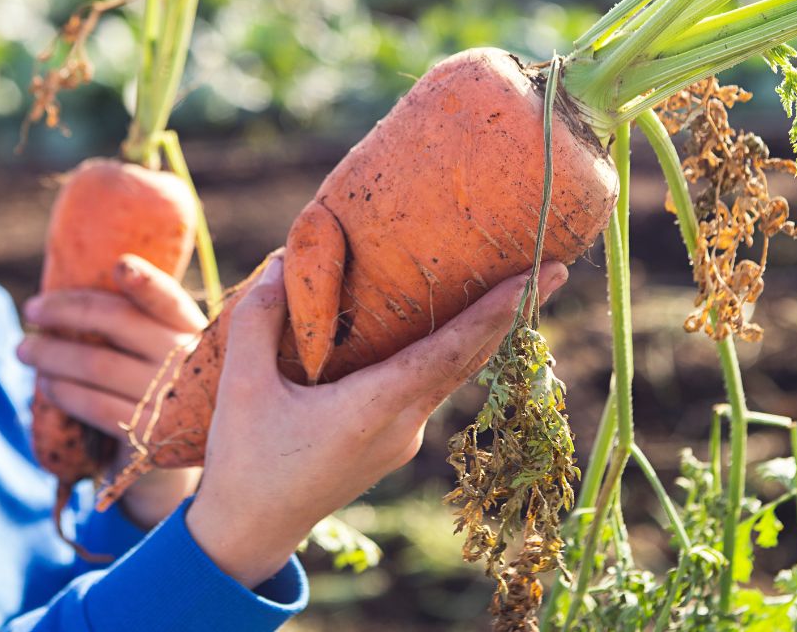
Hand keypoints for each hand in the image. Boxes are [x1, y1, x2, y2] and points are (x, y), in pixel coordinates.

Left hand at [18, 254, 207, 527]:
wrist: (204, 445)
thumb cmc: (178, 380)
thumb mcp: (179, 344)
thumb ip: (148, 319)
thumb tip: (87, 288)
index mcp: (195, 328)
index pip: (168, 298)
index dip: (145, 281)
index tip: (119, 265)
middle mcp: (187, 358)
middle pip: (118, 323)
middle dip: (66, 312)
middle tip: (31, 310)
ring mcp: (170, 397)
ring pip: (97, 364)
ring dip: (53, 355)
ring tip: (26, 350)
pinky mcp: (151, 433)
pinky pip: (95, 406)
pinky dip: (64, 393)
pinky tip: (48, 385)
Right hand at [185, 255, 568, 587]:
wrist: (250, 533)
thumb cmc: (245, 461)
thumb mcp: (240, 387)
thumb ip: (258, 321)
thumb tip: (280, 264)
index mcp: (373, 409)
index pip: (449, 352)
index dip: (496, 312)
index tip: (540, 277)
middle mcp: (402, 425)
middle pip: (468, 360)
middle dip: (512, 313)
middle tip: (555, 269)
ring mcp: (402, 438)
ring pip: (450, 375)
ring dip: (481, 333)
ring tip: (509, 284)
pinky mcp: (392, 443)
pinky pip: (427, 388)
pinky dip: (446, 353)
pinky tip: (439, 325)